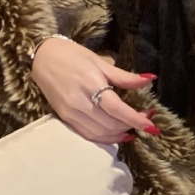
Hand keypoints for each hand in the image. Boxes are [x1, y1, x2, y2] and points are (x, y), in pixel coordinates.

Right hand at [30, 37, 157, 144]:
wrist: (42, 58)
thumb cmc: (73, 56)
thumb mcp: (100, 62)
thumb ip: (125, 76)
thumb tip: (150, 79)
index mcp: (90, 84)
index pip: (116, 109)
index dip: (136, 119)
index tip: (152, 126)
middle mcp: (79, 102)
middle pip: (110, 124)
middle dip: (131, 125)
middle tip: (145, 119)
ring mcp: (70, 113)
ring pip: (100, 133)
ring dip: (120, 134)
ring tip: (133, 128)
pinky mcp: (64, 118)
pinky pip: (88, 135)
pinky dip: (105, 138)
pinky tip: (117, 134)